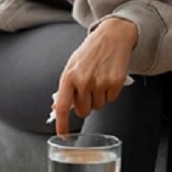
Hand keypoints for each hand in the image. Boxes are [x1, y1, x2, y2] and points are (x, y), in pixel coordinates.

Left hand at [53, 17, 136, 135]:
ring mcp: (100, 82)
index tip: (62, 135)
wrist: (112, 36)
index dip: (61, 123)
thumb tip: (56, 109)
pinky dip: (110, 93)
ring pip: (98, 106)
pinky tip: (109, 78)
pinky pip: (111, 100)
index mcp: (68, 76)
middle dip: (85, 105)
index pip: (62, 106)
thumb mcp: (72, 65)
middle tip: (88, 90)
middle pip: (83, 111)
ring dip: (99, 98)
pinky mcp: (115, 82)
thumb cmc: (90, 52)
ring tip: (99, 79)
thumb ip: (65, 88)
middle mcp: (83, 81)